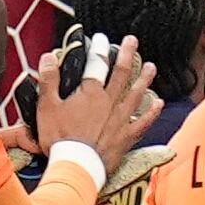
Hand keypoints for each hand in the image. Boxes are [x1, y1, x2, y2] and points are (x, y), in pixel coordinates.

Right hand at [40, 27, 155, 175]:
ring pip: (136, 94)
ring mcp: (121, 119)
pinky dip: (152, 112)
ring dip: (145, 79)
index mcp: (91, 93)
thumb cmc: (59, 138)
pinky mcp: (126, 137)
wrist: (76, 166)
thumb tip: (48, 56)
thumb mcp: (47, 107)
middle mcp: (110, 102)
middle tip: (132, 41)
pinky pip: (143, 122)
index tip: (101, 38)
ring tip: (152, 67)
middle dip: (127, 54)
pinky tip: (158, 103)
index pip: (96, 64)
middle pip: (122, 73)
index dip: (99, 49)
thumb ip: (49, 80)